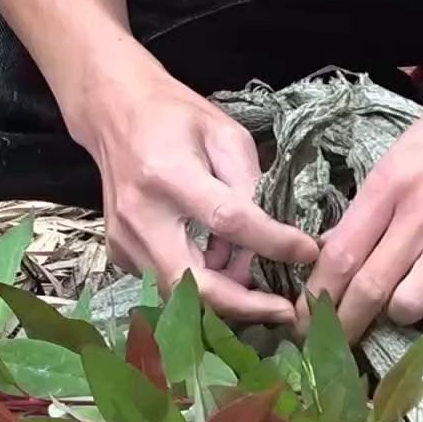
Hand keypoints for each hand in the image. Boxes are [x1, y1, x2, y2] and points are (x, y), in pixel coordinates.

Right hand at [72, 71, 317, 322]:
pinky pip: (168, 282)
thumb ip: (249, 186)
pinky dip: (201, 283)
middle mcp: (140, 215)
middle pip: (195, 282)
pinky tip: (220, 264)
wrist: (114, 113)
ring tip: (257, 280)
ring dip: (226, 295)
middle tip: (284, 309)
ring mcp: (125, 240)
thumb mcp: (224, 134)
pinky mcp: (120, 253)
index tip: (308, 253)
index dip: (273, 243)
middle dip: (244, 304)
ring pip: (182, 292)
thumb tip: (276, 237)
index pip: (228, 221)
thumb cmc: (175, 117)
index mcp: (169, 174)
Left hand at [301, 68, 422, 339]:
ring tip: (399, 305)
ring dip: (397, 315)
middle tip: (332, 344)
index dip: (318, 296)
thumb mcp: (405, 149)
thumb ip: (371, 201)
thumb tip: (333, 248)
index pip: (340, 254)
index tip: (305, 317)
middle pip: (368, 289)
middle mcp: (422, 213)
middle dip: (343, 325)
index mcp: (391, 182)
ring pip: (410, 305)